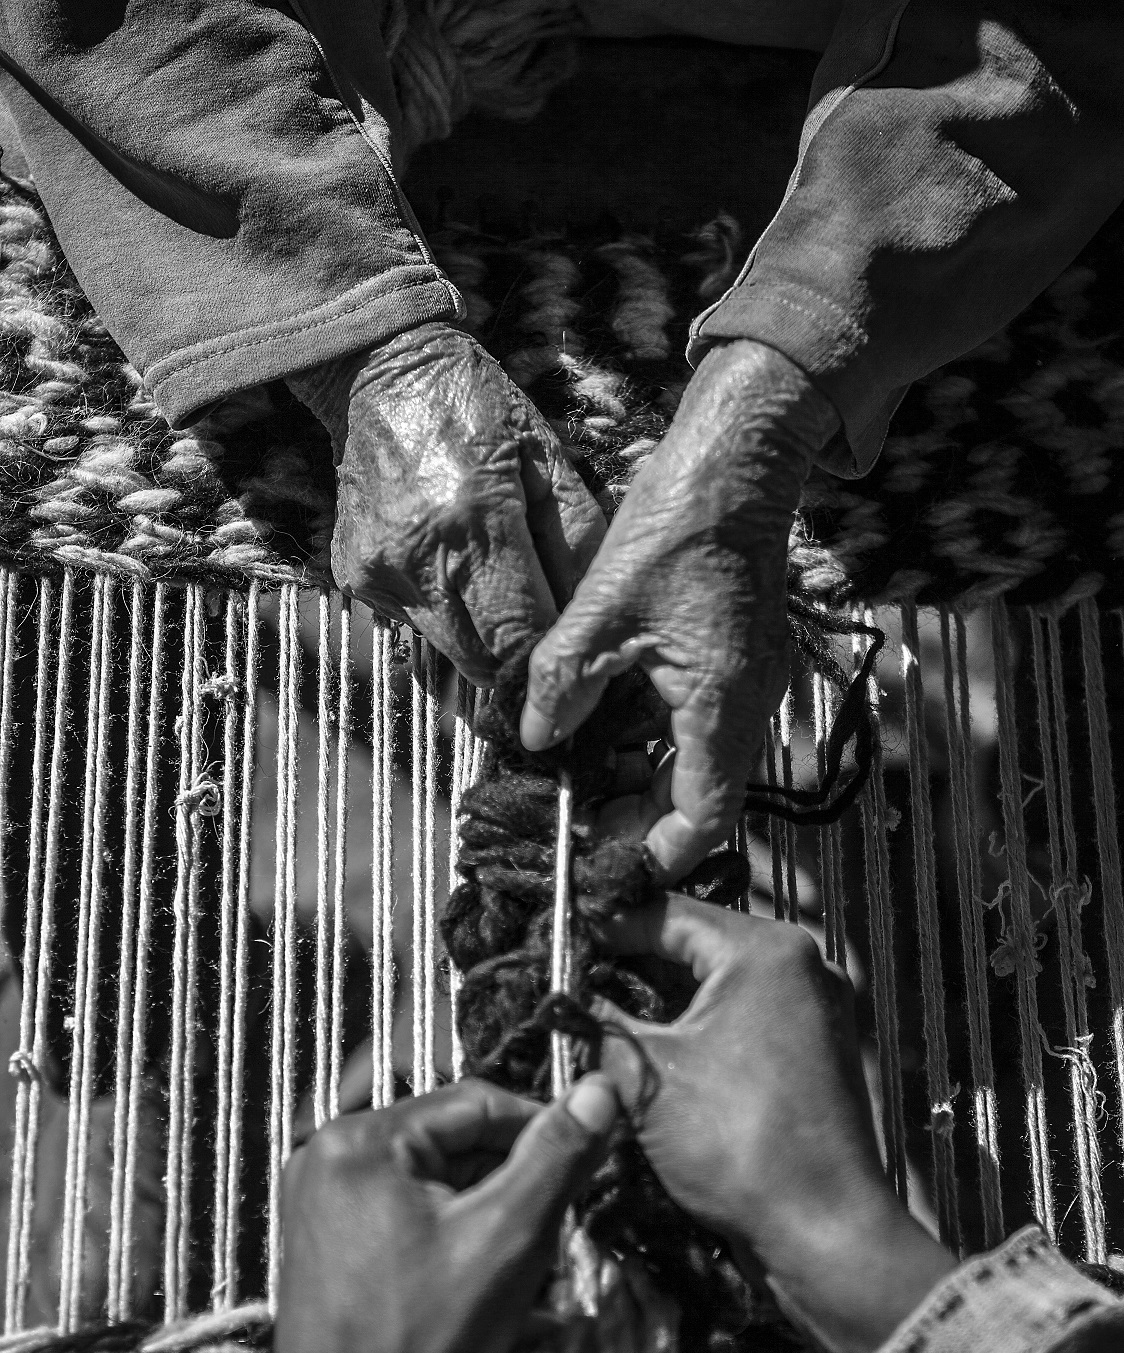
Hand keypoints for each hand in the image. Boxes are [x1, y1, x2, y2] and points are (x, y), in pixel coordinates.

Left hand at [272, 1074, 620, 1352]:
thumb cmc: (427, 1340)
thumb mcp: (510, 1237)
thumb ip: (557, 1155)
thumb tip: (602, 1087)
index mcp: (357, 1140)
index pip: (475, 1102)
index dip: (541, 1128)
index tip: (588, 1163)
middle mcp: (322, 1158)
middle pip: (448, 1141)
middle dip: (508, 1178)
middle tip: (552, 1228)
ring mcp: (313, 1205)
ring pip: (428, 1180)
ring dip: (482, 1209)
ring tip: (516, 1264)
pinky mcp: (320, 1247)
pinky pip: (399, 1214)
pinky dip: (446, 1234)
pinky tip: (473, 1281)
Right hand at [288, 325, 605, 683]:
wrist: (378, 372)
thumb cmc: (476, 405)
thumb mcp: (547, 455)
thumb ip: (576, 540)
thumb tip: (589, 613)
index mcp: (477, 519)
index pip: (521, 636)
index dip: (551, 656)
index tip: (574, 650)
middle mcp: (420, 557)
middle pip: (484, 662)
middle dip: (520, 658)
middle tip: (544, 630)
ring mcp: (380, 572)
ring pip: (451, 651)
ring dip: (483, 636)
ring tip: (499, 585)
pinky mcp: (356, 577)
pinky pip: (417, 624)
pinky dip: (446, 610)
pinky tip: (453, 562)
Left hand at [520, 341, 837, 880]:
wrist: (737, 460)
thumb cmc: (677, 525)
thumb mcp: (599, 611)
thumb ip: (562, 686)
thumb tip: (539, 742)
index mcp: (722, 705)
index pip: (702, 820)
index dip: (654, 856)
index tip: (604, 867)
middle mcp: (748, 706)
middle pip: (699, 801)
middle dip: (639, 823)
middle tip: (577, 827)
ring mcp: (748, 684)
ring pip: (699, 765)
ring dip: (646, 782)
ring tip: (583, 785)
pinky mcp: (740, 661)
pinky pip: (702, 726)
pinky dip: (657, 743)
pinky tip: (608, 734)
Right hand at [598, 897, 953, 1352]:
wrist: (823, 1233)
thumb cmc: (740, 1145)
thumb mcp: (645, 1077)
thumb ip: (597, 1024)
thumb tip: (563, 1002)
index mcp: (767, 951)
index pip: (665, 912)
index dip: (602, 929)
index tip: (554, 948)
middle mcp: (799, 967)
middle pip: (691, 947)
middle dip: (627, 970)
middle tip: (569, 990)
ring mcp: (811, 1012)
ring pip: (712, 989)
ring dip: (656, 1007)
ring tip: (597, 1026)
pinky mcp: (809, 1055)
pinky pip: (737, 1024)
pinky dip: (692, 1035)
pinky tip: (645, 1059)